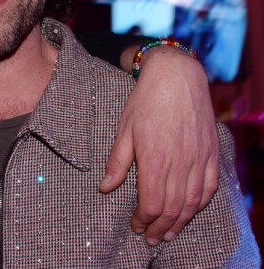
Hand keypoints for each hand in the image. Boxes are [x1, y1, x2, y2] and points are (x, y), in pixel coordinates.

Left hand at [99, 46, 219, 244]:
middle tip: (152, 239)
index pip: (151, 203)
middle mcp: (180, 163)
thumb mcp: (124, 128)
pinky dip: (200, 204)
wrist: (176, 76)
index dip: (143, 220)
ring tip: (169, 233)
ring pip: (192, 202)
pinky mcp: (211, 152)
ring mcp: (199, 159)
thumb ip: (117, 161)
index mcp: (155, 159)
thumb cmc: (145, 100)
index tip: (136, 226)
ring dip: (180, 222)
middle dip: (160, 228)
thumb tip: (104, 187)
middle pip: (172, 208)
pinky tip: (191, 210)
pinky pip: (209, 187)